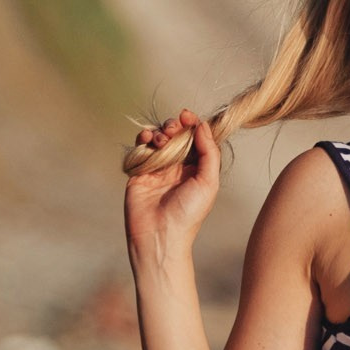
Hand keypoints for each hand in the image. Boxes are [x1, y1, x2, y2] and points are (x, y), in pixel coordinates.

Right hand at [123, 109, 220, 260]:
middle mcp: (178, 165)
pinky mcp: (139, 171)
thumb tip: (203, 125)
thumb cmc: (189, 212)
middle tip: (174, 128)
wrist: (159, 234)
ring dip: (159, 131)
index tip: (188, 115)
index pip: (196, 138)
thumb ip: (209, 153)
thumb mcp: (208, 182)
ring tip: (162, 139)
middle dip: (175, 125)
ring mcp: (158, 167)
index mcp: (197, 167)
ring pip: (158, 138)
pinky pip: (140, 148)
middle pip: (176, 134)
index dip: (193, 124)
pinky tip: (147, 140)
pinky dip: (143, 139)